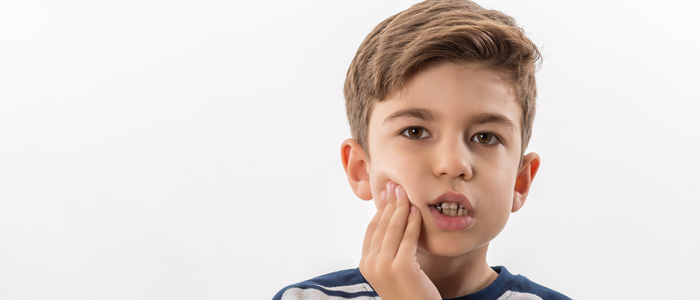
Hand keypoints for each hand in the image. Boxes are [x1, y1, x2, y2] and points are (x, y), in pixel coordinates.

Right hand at [359, 181, 440, 299]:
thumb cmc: (409, 292)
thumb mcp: (392, 269)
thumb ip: (388, 250)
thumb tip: (392, 220)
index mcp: (365, 265)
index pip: (371, 231)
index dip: (380, 211)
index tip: (387, 195)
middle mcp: (371, 265)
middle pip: (381, 227)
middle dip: (390, 204)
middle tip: (396, 187)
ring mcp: (385, 267)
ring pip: (393, 230)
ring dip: (401, 208)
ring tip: (406, 194)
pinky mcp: (403, 267)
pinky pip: (408, 238)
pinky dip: (413, 222)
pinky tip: (417, 212)